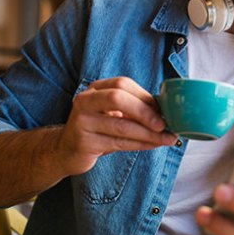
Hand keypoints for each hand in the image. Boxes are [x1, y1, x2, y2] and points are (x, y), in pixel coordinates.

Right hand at [56, 77, 176, 175]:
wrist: (67, 150)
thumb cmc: (98, 129)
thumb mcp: (112, 113)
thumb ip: (134, 108)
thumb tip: (167, 111)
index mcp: (95, 89)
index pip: (123, 84)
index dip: (145, 96)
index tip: (164, 109)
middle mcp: (85, 101)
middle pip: (117, 98)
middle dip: (145, 112)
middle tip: (163, 124)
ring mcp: (82, 122)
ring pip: (121, 126)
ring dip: (149, 133)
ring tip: (167, 138)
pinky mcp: (84, 143)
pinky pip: (118, 143)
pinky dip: (140, 144)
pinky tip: (153, 145)